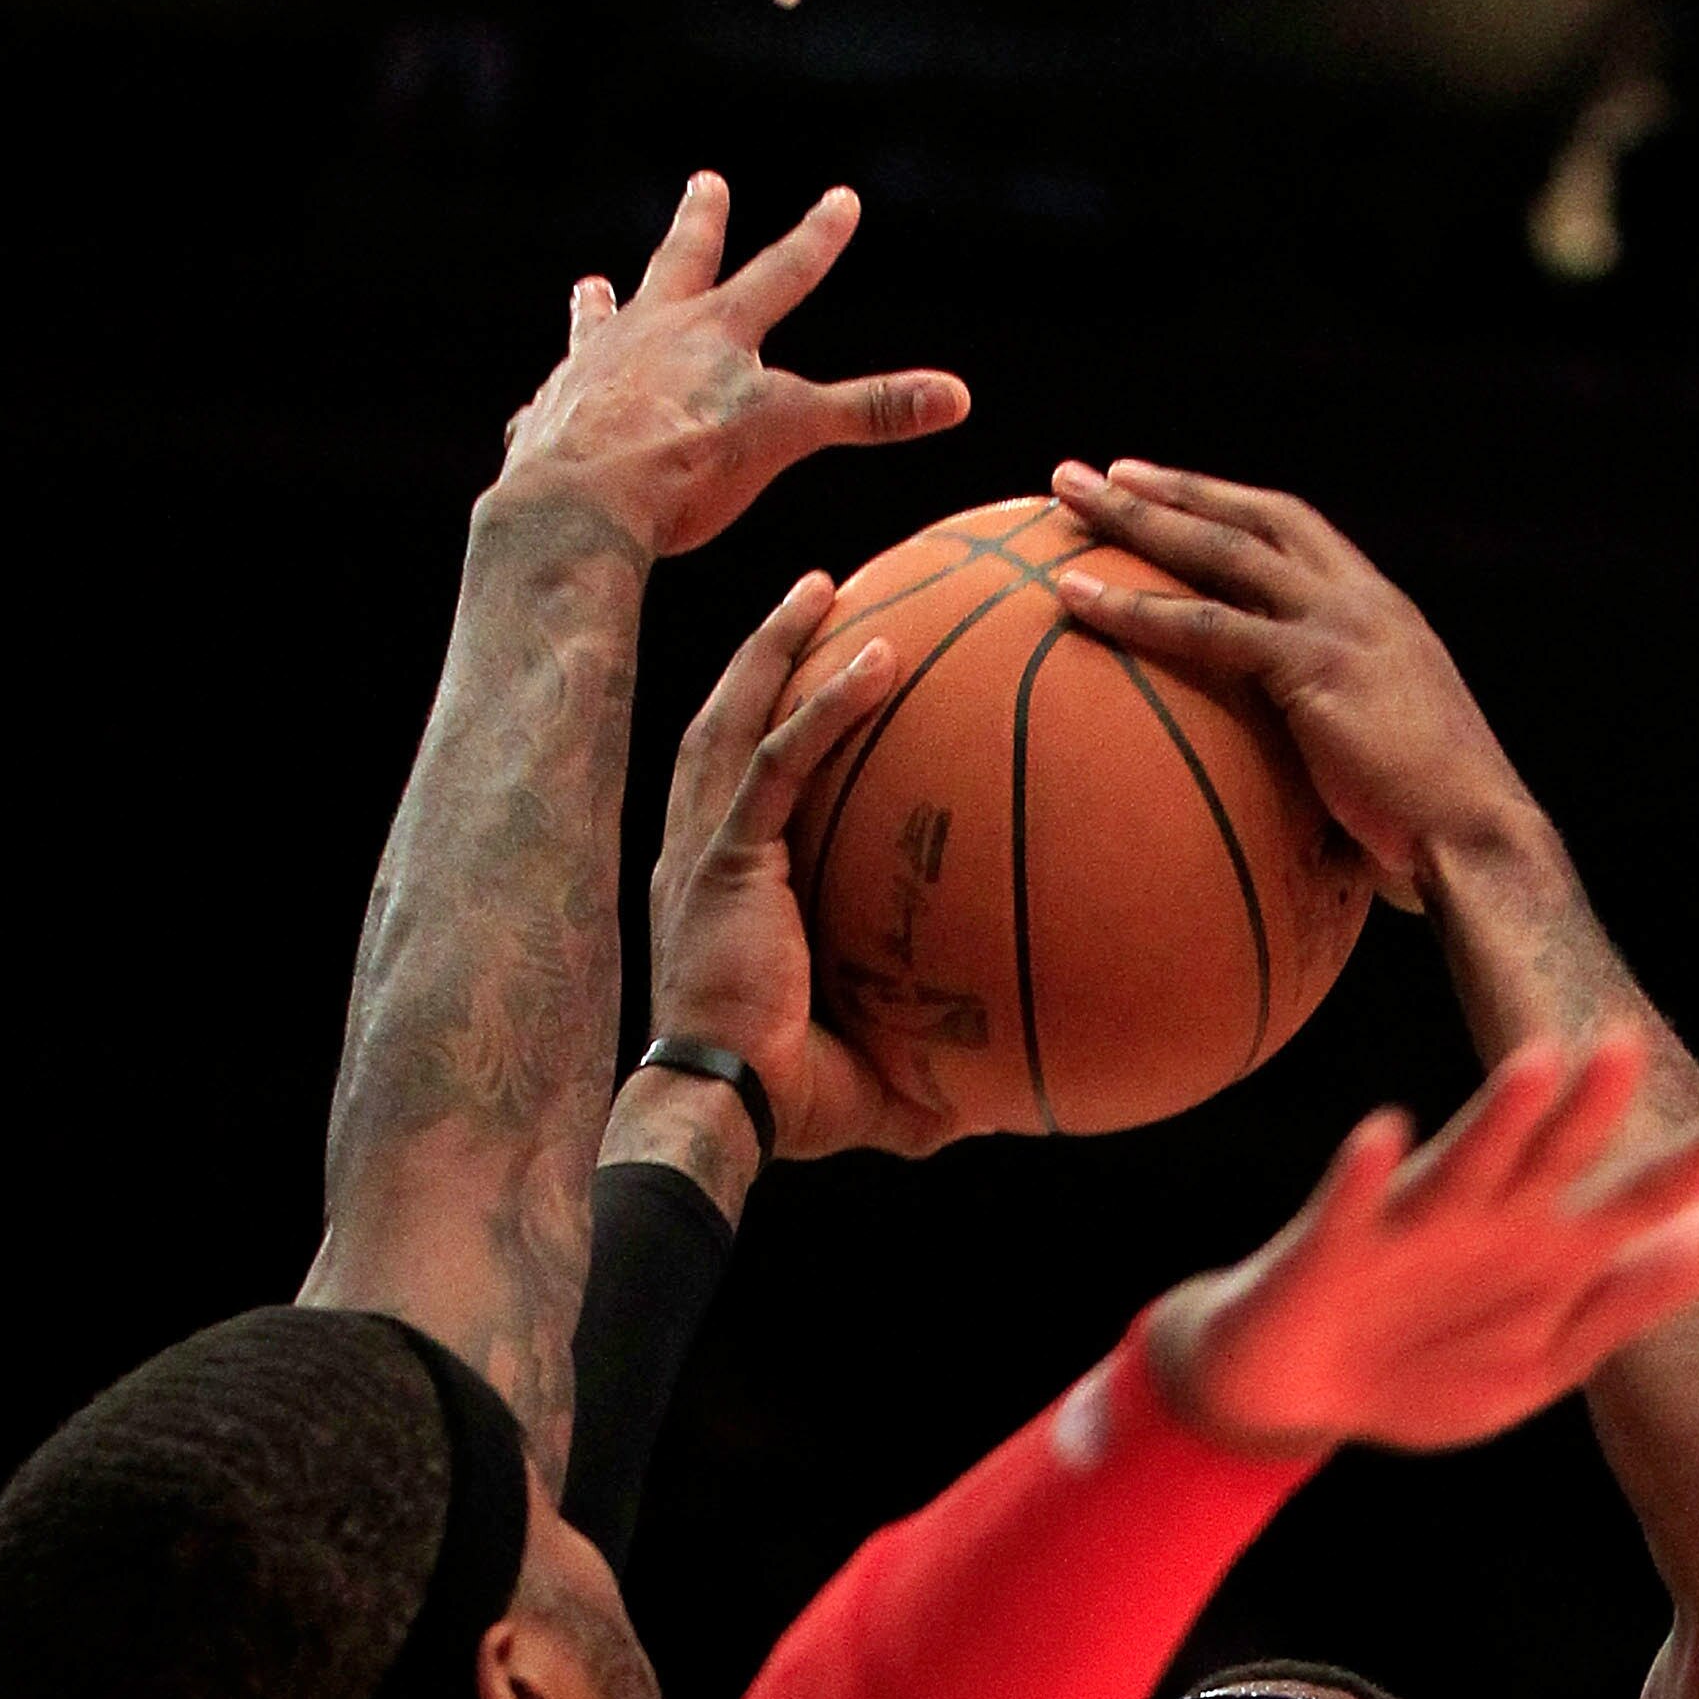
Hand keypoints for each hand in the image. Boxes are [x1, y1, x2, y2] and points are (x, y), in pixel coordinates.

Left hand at [489, 177, 967, 569]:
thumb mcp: (788, 432)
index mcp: (714, 330)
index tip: (842, 198)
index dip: (818, 238)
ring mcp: (591, 370)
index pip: (783, 273)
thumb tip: (958, 395)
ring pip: (600, 323)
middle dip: (701, 224)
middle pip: (679, 264)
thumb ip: (869, 412)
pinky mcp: (549, 419)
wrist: (578, 502)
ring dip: (601, 305)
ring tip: (591, 285)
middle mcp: (648, 333)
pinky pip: (553, 403)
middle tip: (706, 182)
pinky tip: (541, 408)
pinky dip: (554, 402)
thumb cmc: (686, 463)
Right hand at [641, 580, 962, 1164]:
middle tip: (812, 594)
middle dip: (760, 654)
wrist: (724, 1112)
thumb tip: (997, 1105)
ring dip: (776, 647)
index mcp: (722, 888)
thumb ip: (928, 1074)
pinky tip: (879, 658)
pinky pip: (779, 760)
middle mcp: (701, 852)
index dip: (764, 721)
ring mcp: (707, 849)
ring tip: (820, 586)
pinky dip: (825, 704)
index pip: (739, 782)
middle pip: (723, 722)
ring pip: (736, 717)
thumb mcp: (873, 1076)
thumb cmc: (787, 1105)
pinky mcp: (727, 858)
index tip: (810, 676)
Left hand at [1045, 460, 1530, 907]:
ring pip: (1222, 551)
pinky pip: (1207, 627)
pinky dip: (1135, 608)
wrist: (1480, 844)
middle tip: (1094, 471)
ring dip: (1139, 517)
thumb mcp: (1379, 758)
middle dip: (1171, 487)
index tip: (1165, 487)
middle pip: (1252, 517)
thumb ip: (1329, 739)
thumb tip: (1275, 783)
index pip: (1295, 530)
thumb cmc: (1430, 830)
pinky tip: (1072, 597)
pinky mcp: (1316, 668)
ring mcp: (1341, 626)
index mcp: (1381, 613)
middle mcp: (1362, 602)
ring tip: (1068, 494)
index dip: (1226, 503)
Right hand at [1148, 1032, 1698, 1458]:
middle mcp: (1489, 1219)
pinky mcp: (1329, 1248)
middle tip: (1632, 1045)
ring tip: (1538, 1067)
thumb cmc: (1427, 1365)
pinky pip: (1349, 1208)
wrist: (1294, 1394)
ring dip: (1497, 1118)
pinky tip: (1385, 1139)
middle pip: (1555, 1155)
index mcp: (1551, 1251)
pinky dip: (1366, 1178)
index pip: (1644, 1194)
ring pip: (1463, 1163)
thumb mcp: (1546, 1356)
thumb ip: (1636, 1297)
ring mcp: (1408, 1228)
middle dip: (1592, 1106)